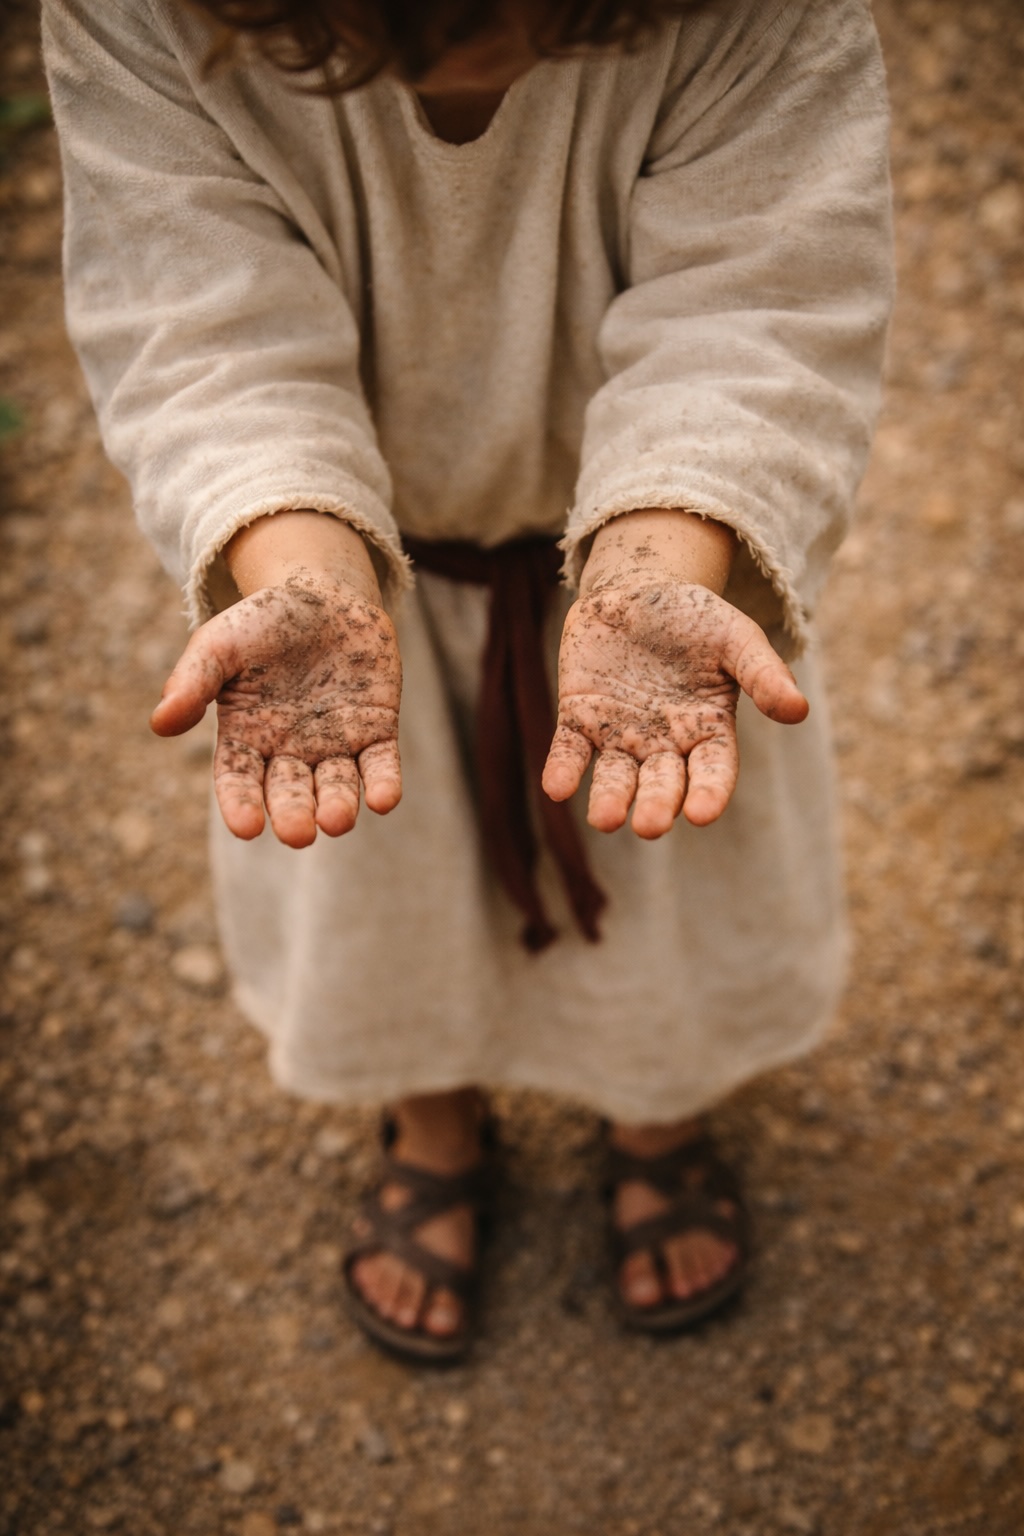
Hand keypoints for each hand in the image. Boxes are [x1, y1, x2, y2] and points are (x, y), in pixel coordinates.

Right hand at [151, 571, 401, 847]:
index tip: (247, 827)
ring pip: (337, 786)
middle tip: (298, 833)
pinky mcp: (376, 731)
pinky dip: (383, 783)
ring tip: (336, 821)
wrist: (324, 594)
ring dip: (338, 806)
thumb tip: (159, 723)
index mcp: (247, 738)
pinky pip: (381, 764)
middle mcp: (291, 751)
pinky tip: (383, 800)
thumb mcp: (219, 644)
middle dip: (294, 813)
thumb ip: (193, 681)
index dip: (241, 805)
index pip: (240, 781)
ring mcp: (336, 744)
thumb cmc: (262, 622)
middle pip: (290, 792)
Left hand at [542, 517, 806, 838]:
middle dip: (657, 803)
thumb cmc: (695, 617)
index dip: (709, 792)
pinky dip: (563, 769)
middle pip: (662, 781)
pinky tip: (557, 788)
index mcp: (708, 730)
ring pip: (615, 776)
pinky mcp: (579, 718)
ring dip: (609, 798)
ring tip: (606, 820)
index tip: (703, 814)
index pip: (713, 770)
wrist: (637, 587)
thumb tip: (799, 710)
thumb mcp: (736, 637)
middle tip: (650, 826)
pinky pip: (570, 750)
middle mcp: (664, 743)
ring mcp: (620, 734)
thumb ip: (763, 673)